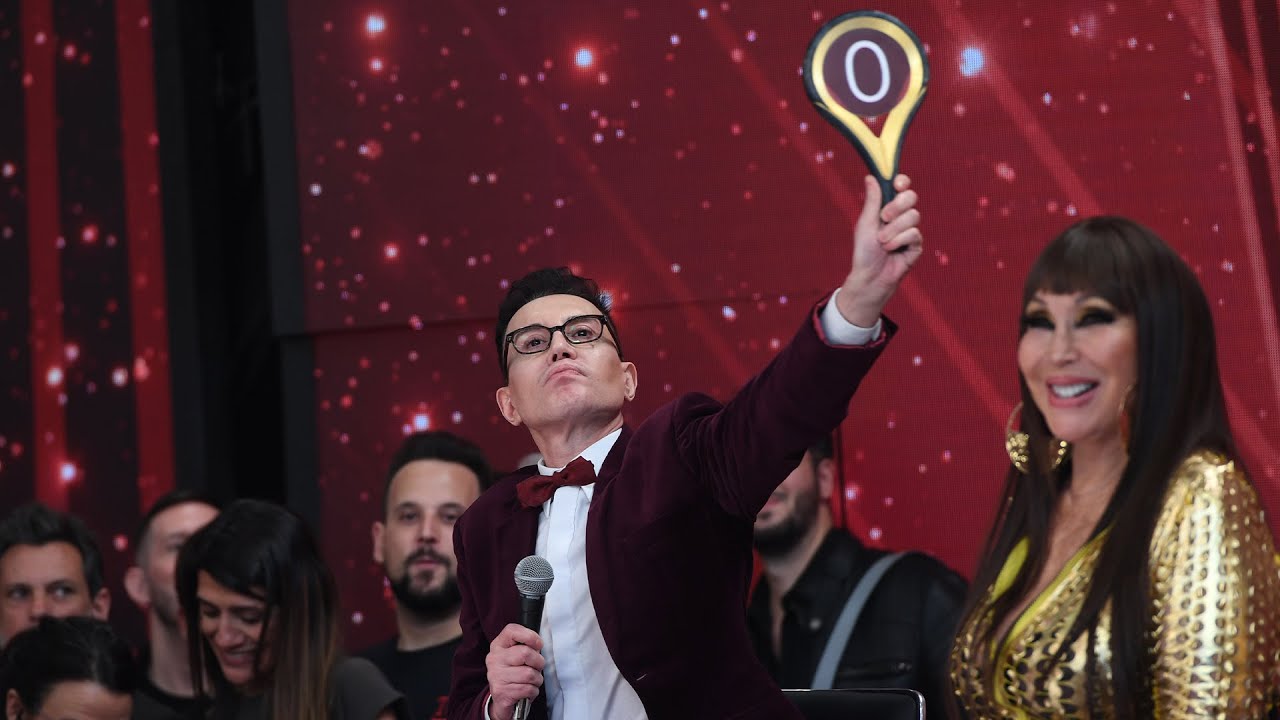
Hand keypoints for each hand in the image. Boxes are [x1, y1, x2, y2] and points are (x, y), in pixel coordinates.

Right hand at [486, 623, 545, 719]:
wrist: (501, 699)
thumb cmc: (514, 673)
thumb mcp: (516, 655)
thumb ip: (526, 645)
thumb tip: (538, 644)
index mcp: (498, 645)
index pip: (512, 630)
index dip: (530, 636)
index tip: (538, 644)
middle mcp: (494, 659)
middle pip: (525, 653)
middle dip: (539, 662)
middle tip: (537, 667)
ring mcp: (496, 676)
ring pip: (529, 674)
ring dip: (537, 680)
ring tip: (532, 681)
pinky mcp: (501, 692)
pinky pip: (528, 689)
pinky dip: (533, 691)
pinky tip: (527, 691)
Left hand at [835, 174, 922, 326]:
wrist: (869, 276)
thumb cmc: (865, 251)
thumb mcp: (866, 223)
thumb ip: (872, 201)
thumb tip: (870, 177)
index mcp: (888, 208)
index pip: (901, 188)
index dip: (902, 182)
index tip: (897, 183)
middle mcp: (902, 217)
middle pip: (911, 197)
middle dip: (897, 206)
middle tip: (883, 217)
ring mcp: (911, 231)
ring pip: (913, 216)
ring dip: (893, 230)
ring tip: (882, 242)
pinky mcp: (917, 245)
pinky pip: (914, 234)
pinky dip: (898, 241)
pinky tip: (891, 250)